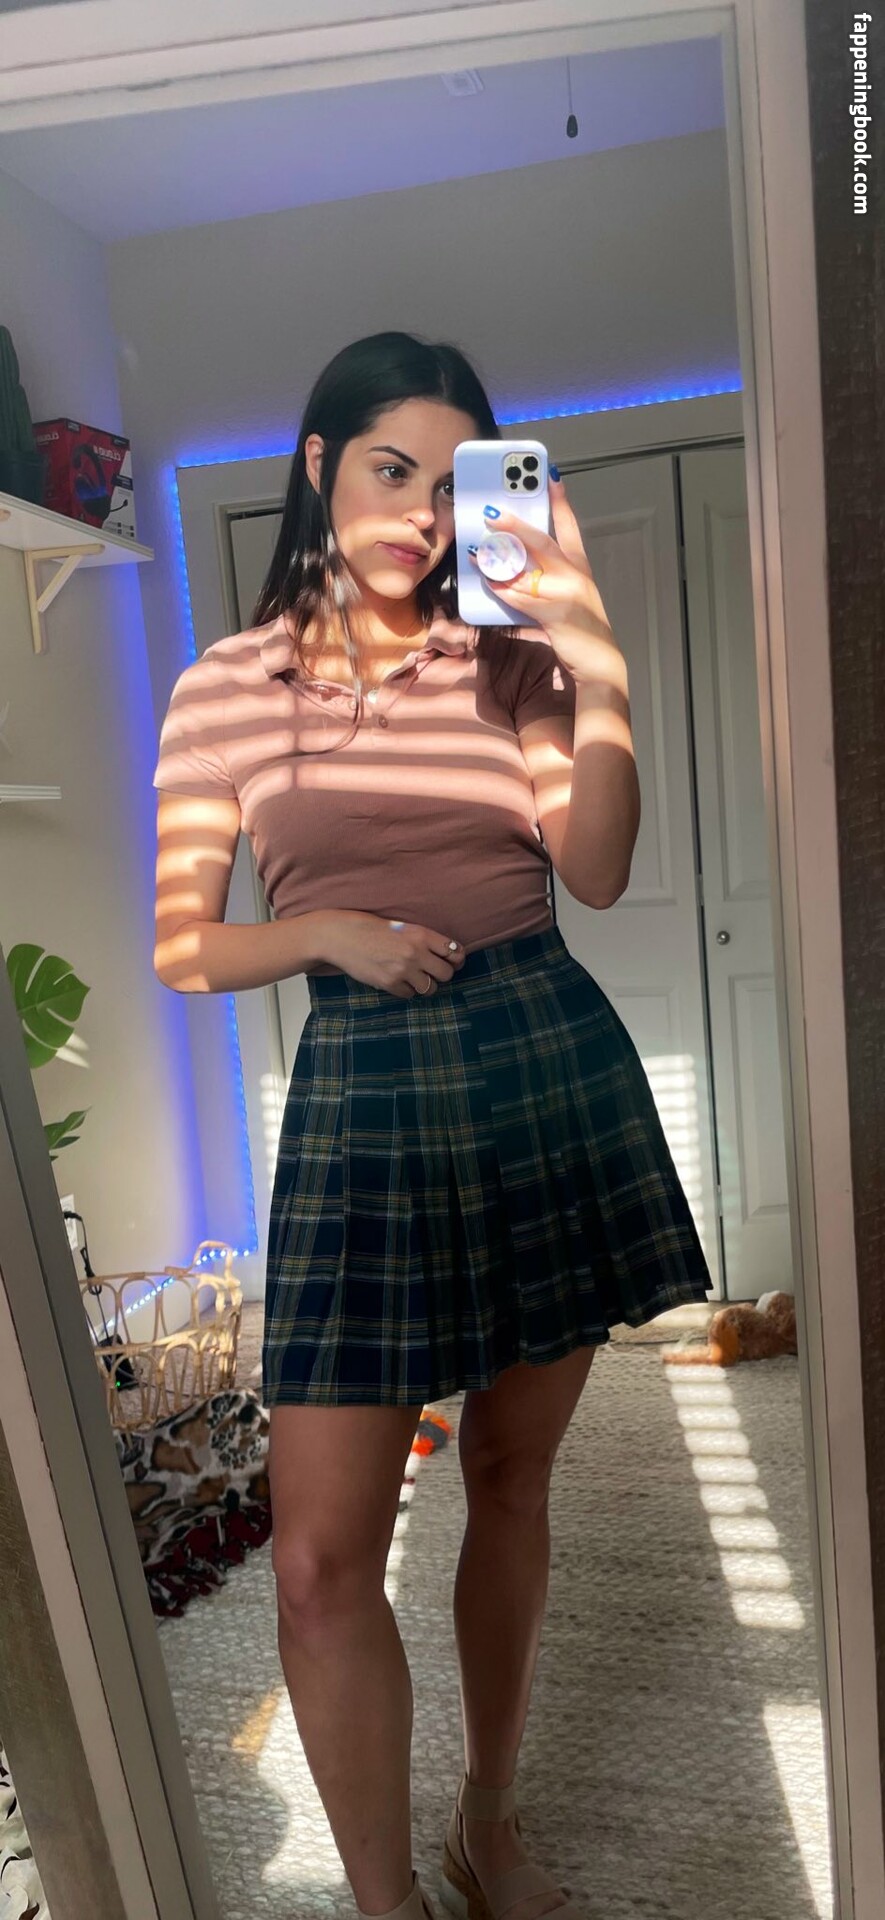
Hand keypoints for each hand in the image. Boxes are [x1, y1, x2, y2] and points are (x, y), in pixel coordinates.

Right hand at [315, 910, 465, 998]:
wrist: (341, 936)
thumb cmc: (369, 928)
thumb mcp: (401, 926)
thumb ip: (422, 939)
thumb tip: (444, 955)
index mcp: (421, 934)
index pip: (454, 951)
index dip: (457, 959)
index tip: (454, 962)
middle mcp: (415, 953)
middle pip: (447, 973)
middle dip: (442, 974)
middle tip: (432, 972)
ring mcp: (402, 970)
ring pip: (430, 988)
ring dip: (425, 985)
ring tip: (415, 978)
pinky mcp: (389, 983)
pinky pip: (409, 994)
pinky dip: (406, 990)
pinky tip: (398, 980)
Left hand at [471, 470, 625, 687]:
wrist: (601, 664)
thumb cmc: (582, 630)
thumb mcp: (569, 596)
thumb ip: (546, 579)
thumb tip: (512, 565)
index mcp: (579, 567)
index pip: (569, 527)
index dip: (560, 501)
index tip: (549, 476)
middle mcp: (575, 575)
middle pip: (542, 541)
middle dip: (515, 525)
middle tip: (492, 511)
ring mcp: (566, 593)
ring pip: (526, 570)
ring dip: (497, 560)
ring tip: (475, 550)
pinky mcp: (555, 614)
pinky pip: (521, 598)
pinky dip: (502, 590)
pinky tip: (488, 583)